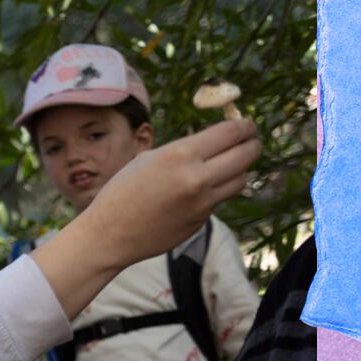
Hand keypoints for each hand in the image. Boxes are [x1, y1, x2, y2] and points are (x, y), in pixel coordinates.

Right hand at [90, 117, 259, 267]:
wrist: (108, 235)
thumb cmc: (120, 193)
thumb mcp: (149, 159)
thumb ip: (183, 151)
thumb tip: (213, 144)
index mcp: (181, 155)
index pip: (231, 133)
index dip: (244, 126)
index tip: (246, 125)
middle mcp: (197, 178)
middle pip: (246, 154)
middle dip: (251, 144)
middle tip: (249, 141)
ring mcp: (201, 203)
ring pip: (240, 179)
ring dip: (238, 169)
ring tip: (227, 166)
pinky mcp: (200, 221)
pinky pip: (218, 200)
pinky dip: (214, 192)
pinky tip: (196, 192)